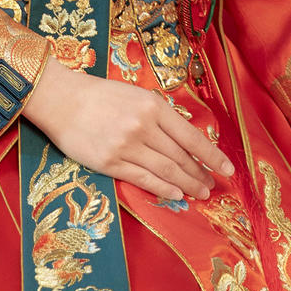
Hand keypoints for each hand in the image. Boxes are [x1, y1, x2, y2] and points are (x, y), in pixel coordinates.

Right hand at [23, 57, 235, 202]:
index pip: (191, 137)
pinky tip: (176, 195)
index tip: (228, 168)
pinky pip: (143, 179)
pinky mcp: (110, 162)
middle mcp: (143, 126)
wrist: (62, 100)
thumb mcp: (136, 96)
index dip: (212, 155)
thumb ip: (159, 115)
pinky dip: (163, 189)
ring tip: (200, 193)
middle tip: (213, 185)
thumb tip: (184, 139)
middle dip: (201, 173)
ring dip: (187, 184)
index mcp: (153, 106)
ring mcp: (127, 146)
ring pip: (166, 171)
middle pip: (181, 157)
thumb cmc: (101, 96)